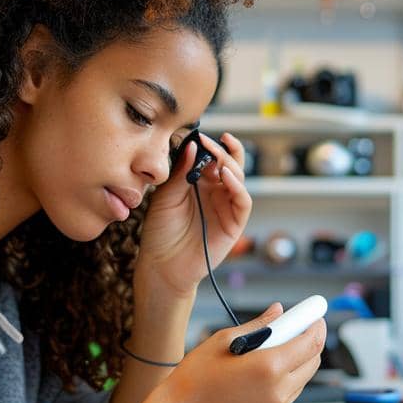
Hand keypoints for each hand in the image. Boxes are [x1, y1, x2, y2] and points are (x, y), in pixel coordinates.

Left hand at [138, 132, 250, 295]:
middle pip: (228, 164)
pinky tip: (226, 177)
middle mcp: (214, 192)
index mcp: (197, 183)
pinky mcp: (234, 223)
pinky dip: (238, 187)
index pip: (210, 158)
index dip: (209, 145)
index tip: (201, 136)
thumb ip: (180, 172)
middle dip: (222, 151)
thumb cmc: (160, 232)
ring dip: (232, 165)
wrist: (162, 265)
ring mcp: (226, 207)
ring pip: (239, 179)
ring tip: (219, 158)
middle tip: (212, 143)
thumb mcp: (165, 197)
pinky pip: (242, 201)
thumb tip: (192, 145)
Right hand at [162, 304, 325, 402]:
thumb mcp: (225, 339)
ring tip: (275, 349)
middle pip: (313, 361)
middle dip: (310, 342)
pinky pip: (291, 392)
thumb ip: (259, 325)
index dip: (316, 325)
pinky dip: (287, 378)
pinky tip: (266, 370)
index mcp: (269, 367)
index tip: (315, 315)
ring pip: (304, 377)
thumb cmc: (197, 376)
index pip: (310, 342)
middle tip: (298, 328)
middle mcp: (278, 390)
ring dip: (299, 360)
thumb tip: (278, 311)